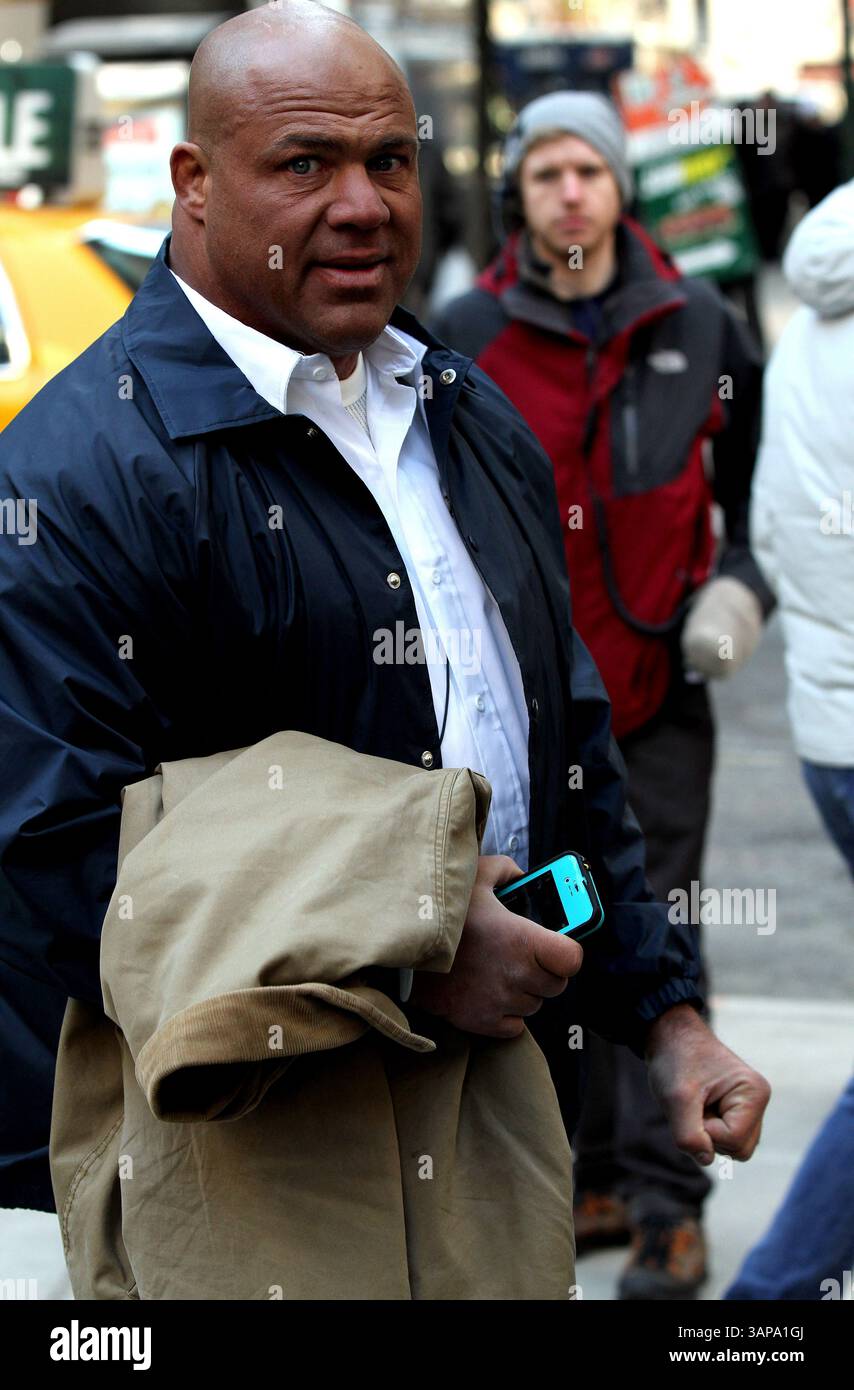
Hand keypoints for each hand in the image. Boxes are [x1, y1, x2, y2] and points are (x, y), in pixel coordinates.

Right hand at [409, 854, 583, 1038]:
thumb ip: (506, 870)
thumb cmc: (439, 913)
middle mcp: (517, 976)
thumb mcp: (473, 876)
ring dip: (525, 991)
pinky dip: (507, 1013)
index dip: (567, 950)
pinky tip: (490, 992)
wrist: (399, 951)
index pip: (572, 959)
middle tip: (524, 955)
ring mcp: (500, 1003)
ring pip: (534, 1005)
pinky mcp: (481, 1023)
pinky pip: (513, 1026)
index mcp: (523, 940)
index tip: (557, 945)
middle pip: (557, 985)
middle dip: (546, 970)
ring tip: (501, 970)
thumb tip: (521, 875)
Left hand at [645, 1004, 770, 1165]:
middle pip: (739, 1150)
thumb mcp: (676, 1098)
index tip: (693, 1103)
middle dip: (709, 1134)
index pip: (733, 1140)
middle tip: (694, 1105)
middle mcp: (759, 1101)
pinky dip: (707, 1129)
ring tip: (697, 1104)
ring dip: (707, 1133)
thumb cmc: (676, 1061)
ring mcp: (750, 1108)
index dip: (706, 1130)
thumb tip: (705, 1160)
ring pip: (733, 1148)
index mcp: (754, 1093)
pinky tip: (699, 1106)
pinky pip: (726, 1140)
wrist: (671, 1037)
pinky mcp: (738, 1112)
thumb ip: (689, 1136)